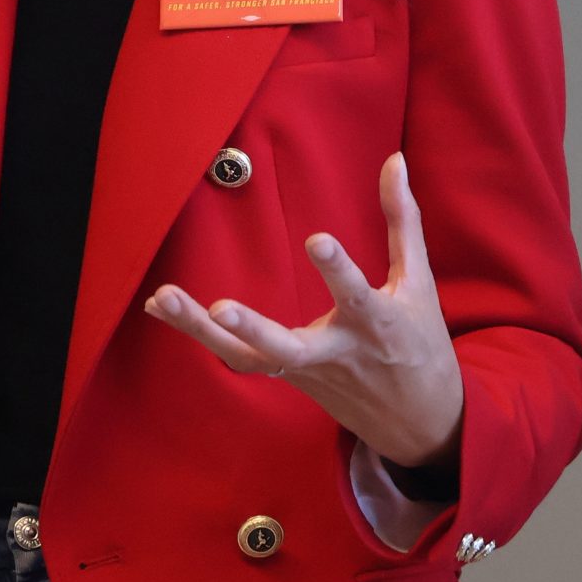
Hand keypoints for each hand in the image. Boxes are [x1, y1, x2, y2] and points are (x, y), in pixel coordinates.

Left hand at [145, 151, 464, 471]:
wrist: (420, 422)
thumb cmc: (420, 343)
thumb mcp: (418, 282)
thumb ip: (402, 219)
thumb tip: (394, 159)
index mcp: (376, 323)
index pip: (356, 295)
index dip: (337, 269)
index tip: (317, 239)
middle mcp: (336, 351)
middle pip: (288, 347)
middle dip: (254, 330)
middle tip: (219, 307)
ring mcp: (307, 369)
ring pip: (250, 358)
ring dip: (203, 332)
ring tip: (162, 299)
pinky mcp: (287, 378)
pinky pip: (239, 360)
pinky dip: (202, 336)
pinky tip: (161, 309)